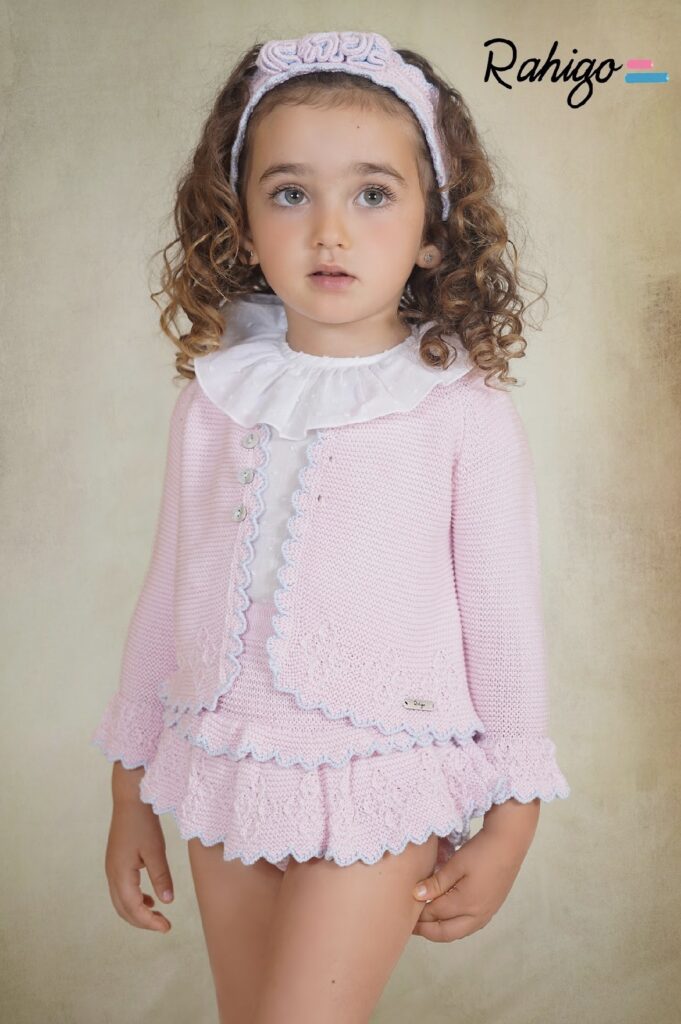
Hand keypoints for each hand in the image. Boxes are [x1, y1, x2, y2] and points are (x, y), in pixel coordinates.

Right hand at [104, 765, 174, 932]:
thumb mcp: (156, 850)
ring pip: (121, 901)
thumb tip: (168, 902)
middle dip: (143, 921)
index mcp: (120, 874)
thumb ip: (161, 877)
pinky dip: (134, 899)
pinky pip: (122, 890)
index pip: (134, 908)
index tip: (167, 928)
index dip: (150, 922)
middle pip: (123, 910)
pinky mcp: (115, 863)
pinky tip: (150, 899)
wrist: (129, 799)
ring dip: (137, 912)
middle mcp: (112, 874)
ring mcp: (111, 868)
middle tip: (164, 926)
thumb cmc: (143, 823)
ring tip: (158, 916)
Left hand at [411, 802, 538, 941]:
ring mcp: (486, 914)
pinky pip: (468, 925)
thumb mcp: (456, 864)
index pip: (435, 914)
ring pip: (458, 931)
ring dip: (440, 930)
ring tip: (425, 922)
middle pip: (446, 933)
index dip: (418, 914)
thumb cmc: (482, 851)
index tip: (404, 911)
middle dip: (427, 931)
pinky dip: (454, 925)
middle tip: (411, 925)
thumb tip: (416, 896)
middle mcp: (477, 915)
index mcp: (466, 904)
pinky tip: (446, 916)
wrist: (509, 843)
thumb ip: (436, 883)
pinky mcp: (491, 908)